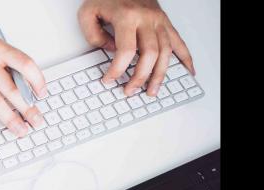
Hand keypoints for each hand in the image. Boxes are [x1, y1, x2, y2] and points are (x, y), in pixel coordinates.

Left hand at [78, 0, 194, 96]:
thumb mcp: (88, 13)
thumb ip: (94, 35)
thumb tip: (110, 51)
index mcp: (127, 16)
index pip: (125, 50)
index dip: (117, 69)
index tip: (108, 79)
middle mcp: (147, 18)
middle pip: (150, 54)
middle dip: (140, 77)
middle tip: (129, 90)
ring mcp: (159, 20)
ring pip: (166, 52)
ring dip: (160, 75)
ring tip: (152, 91)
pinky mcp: (165, 21)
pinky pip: (179, 41)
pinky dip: (186, 57)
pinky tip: (187, 70)